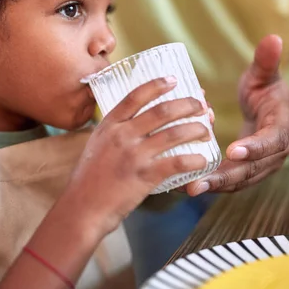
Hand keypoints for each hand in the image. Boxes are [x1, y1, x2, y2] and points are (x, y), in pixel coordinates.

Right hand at [68, 77, 209, 233]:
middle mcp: (122, 136)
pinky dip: (194, 159)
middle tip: (201, 105)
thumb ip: (114, 131)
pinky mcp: (144, 176)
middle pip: (162, 111)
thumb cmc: (88, 179)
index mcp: (109, 125)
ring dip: (196, 129)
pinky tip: (202, 159)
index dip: (157, 85)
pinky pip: (177, 162)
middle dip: (187, 104)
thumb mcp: (96, 145)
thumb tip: (135, 121)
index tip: (174, 79)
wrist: (82, 208)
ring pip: (174, 134)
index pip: (136, 96)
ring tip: (206, 130)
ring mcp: (134, 155)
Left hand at [186, 35, 288, 194]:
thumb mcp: (265, 76)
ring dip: (214, 186)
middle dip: (225, 177)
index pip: (270, 141)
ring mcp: (260, 166)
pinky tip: (185, 185)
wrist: (274, 114)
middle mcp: (273, 153)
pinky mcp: (245, 172)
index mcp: (280, 128)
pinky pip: (229, 182)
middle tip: (199, 183)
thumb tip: (273, 38)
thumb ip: (266, 62)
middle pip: (251, 169)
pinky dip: (210, 184)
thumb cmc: (266, 92)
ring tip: (188, 188)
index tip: (232, 150)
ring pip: (239, 181)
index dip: (253, 147)